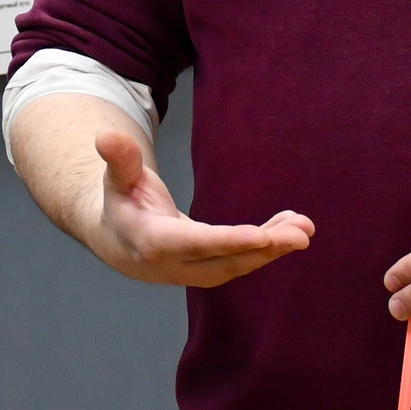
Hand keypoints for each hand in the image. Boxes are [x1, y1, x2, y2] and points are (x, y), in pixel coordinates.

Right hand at [83, 127, 314, 287]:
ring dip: (273, 248)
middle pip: (225, 261)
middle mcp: (175, 266)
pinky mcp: (209, 271)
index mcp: (151, 244)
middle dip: (265, 249)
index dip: (228, 242)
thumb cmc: (121, 200)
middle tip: (302, 234)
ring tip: (304, 228)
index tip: (262, 238)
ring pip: (239, 265)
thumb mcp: (117, 176)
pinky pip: (243, 261)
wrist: (118, 239)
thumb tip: (106, 135)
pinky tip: (290, 228)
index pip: (195, 245)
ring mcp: (194, 273)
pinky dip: (268, 246)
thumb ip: (119, 159)